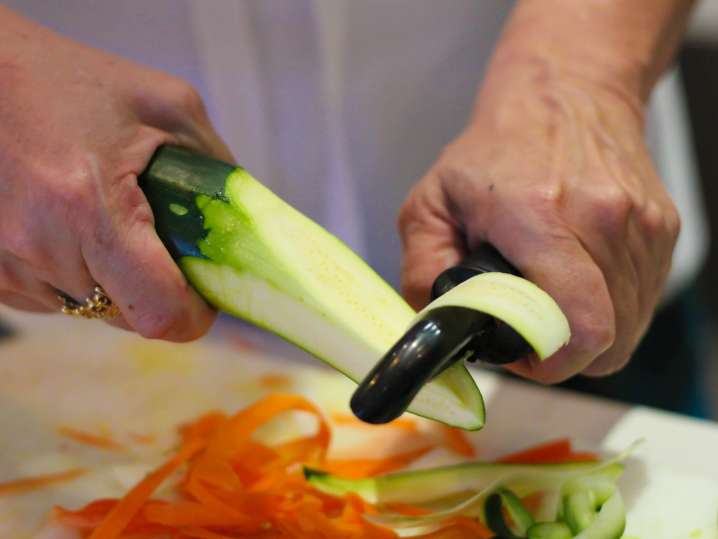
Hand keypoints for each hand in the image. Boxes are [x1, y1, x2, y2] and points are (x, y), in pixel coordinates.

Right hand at [0, 7, 232, 339]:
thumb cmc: (67, 82)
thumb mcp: (165, 105)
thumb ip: (217, 169)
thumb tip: (245, 228)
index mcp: (87, 209)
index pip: (158, 315)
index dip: (193, 315)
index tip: (204, 295)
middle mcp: (38, 249)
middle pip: (127, 318)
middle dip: (153, 290)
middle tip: (154, 240)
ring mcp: (3, 267)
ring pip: (88, 310)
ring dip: (110, 282)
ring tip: (99, 217)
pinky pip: (50, 298)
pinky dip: (71, 274)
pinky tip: (64, 224)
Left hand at [398, 56, 679, 382]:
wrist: (566, 93)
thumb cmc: (495, 148)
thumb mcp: (431, 202)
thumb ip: (422, 268)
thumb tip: (436, 322)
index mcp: (539, 217)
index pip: (578, 323)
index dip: (550, 362)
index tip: (522, 355)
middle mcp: (603, 220)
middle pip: (607, 339)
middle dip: (565, 354)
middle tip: (531, 335)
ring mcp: (643, 226)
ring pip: (631, 326)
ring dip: (590, 334)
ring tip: (552, 304)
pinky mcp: (663, 229)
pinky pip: (644, 300)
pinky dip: (614, 309)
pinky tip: (580, 283)